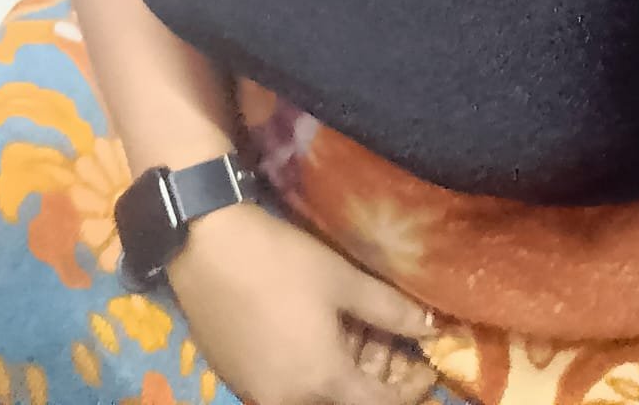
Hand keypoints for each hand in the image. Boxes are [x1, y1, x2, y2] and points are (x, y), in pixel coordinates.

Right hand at [166, 201, 439, 404]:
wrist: (206, 249)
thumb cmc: (281, 263)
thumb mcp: (342, 280)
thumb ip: (391, 310)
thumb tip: (432, 327)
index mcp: (322, 382)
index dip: (409, 391)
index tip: (427, 370)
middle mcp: (289, 401)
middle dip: (374, 383)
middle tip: (391, 349)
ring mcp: (257, 394)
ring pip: (314, 398)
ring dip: (342, 378)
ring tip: (356, 337)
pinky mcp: (236, 379)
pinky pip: (285, 389)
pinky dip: (311, 373)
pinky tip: (317, 337)